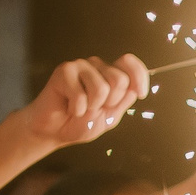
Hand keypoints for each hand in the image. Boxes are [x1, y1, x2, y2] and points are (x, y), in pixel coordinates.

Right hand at [18, 55, 147, 147]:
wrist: (54, 131)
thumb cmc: (80, 123)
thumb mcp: (110, 116)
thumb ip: (123, 102)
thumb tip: (133, 89)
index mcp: (110, 75)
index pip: (129, 63)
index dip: (140, 77)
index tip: (140, 94)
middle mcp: (96, 66)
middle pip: (120, 80)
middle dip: (111, 102)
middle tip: (96, 108)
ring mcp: (80, 67)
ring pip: (102, 88)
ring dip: (93, 107)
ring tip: (82, 108)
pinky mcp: (63, 71)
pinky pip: (81, 95)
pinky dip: (78, 109)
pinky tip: (70, 108)